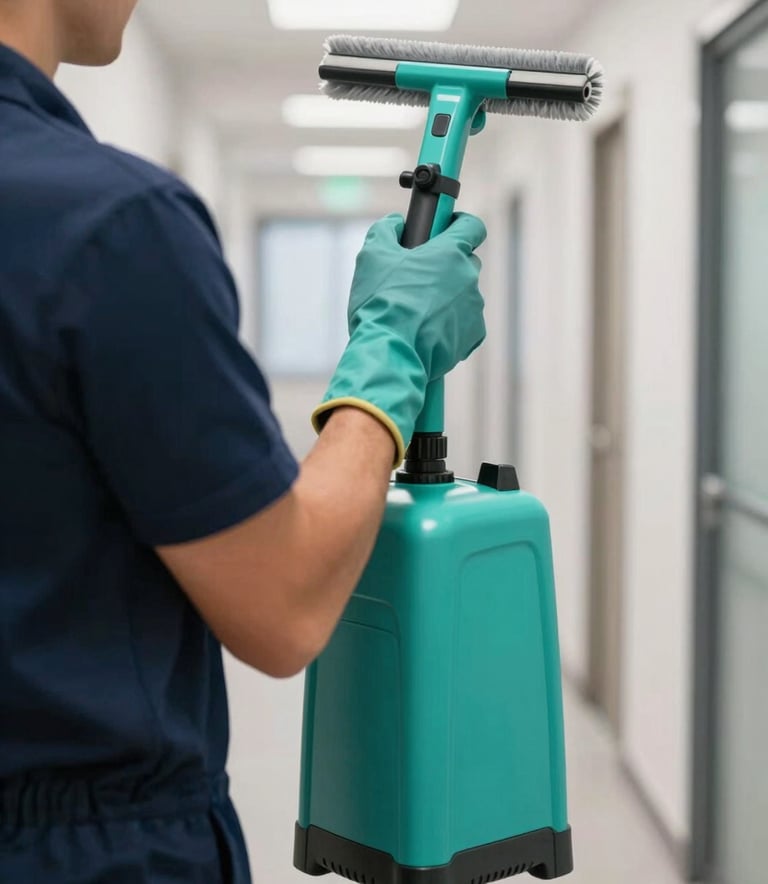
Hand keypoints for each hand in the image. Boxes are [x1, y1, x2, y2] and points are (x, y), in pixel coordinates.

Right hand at [312, 212, 486, 464]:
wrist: (389, 354)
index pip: (472, 226)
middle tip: (418, 277)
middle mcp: (469, 278)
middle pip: (466, 262)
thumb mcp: (372, 256)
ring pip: (463, 295)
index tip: (446, 229)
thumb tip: (395, 223)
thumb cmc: (381, 303)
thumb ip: (385, 230)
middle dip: (446, 266)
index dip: (459, 224)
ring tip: (416, 312)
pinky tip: (424, 332)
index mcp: (451, 252)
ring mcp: (474, 309)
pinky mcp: (472, 337)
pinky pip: (464, 324)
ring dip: (446, 298)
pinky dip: (449, 325)